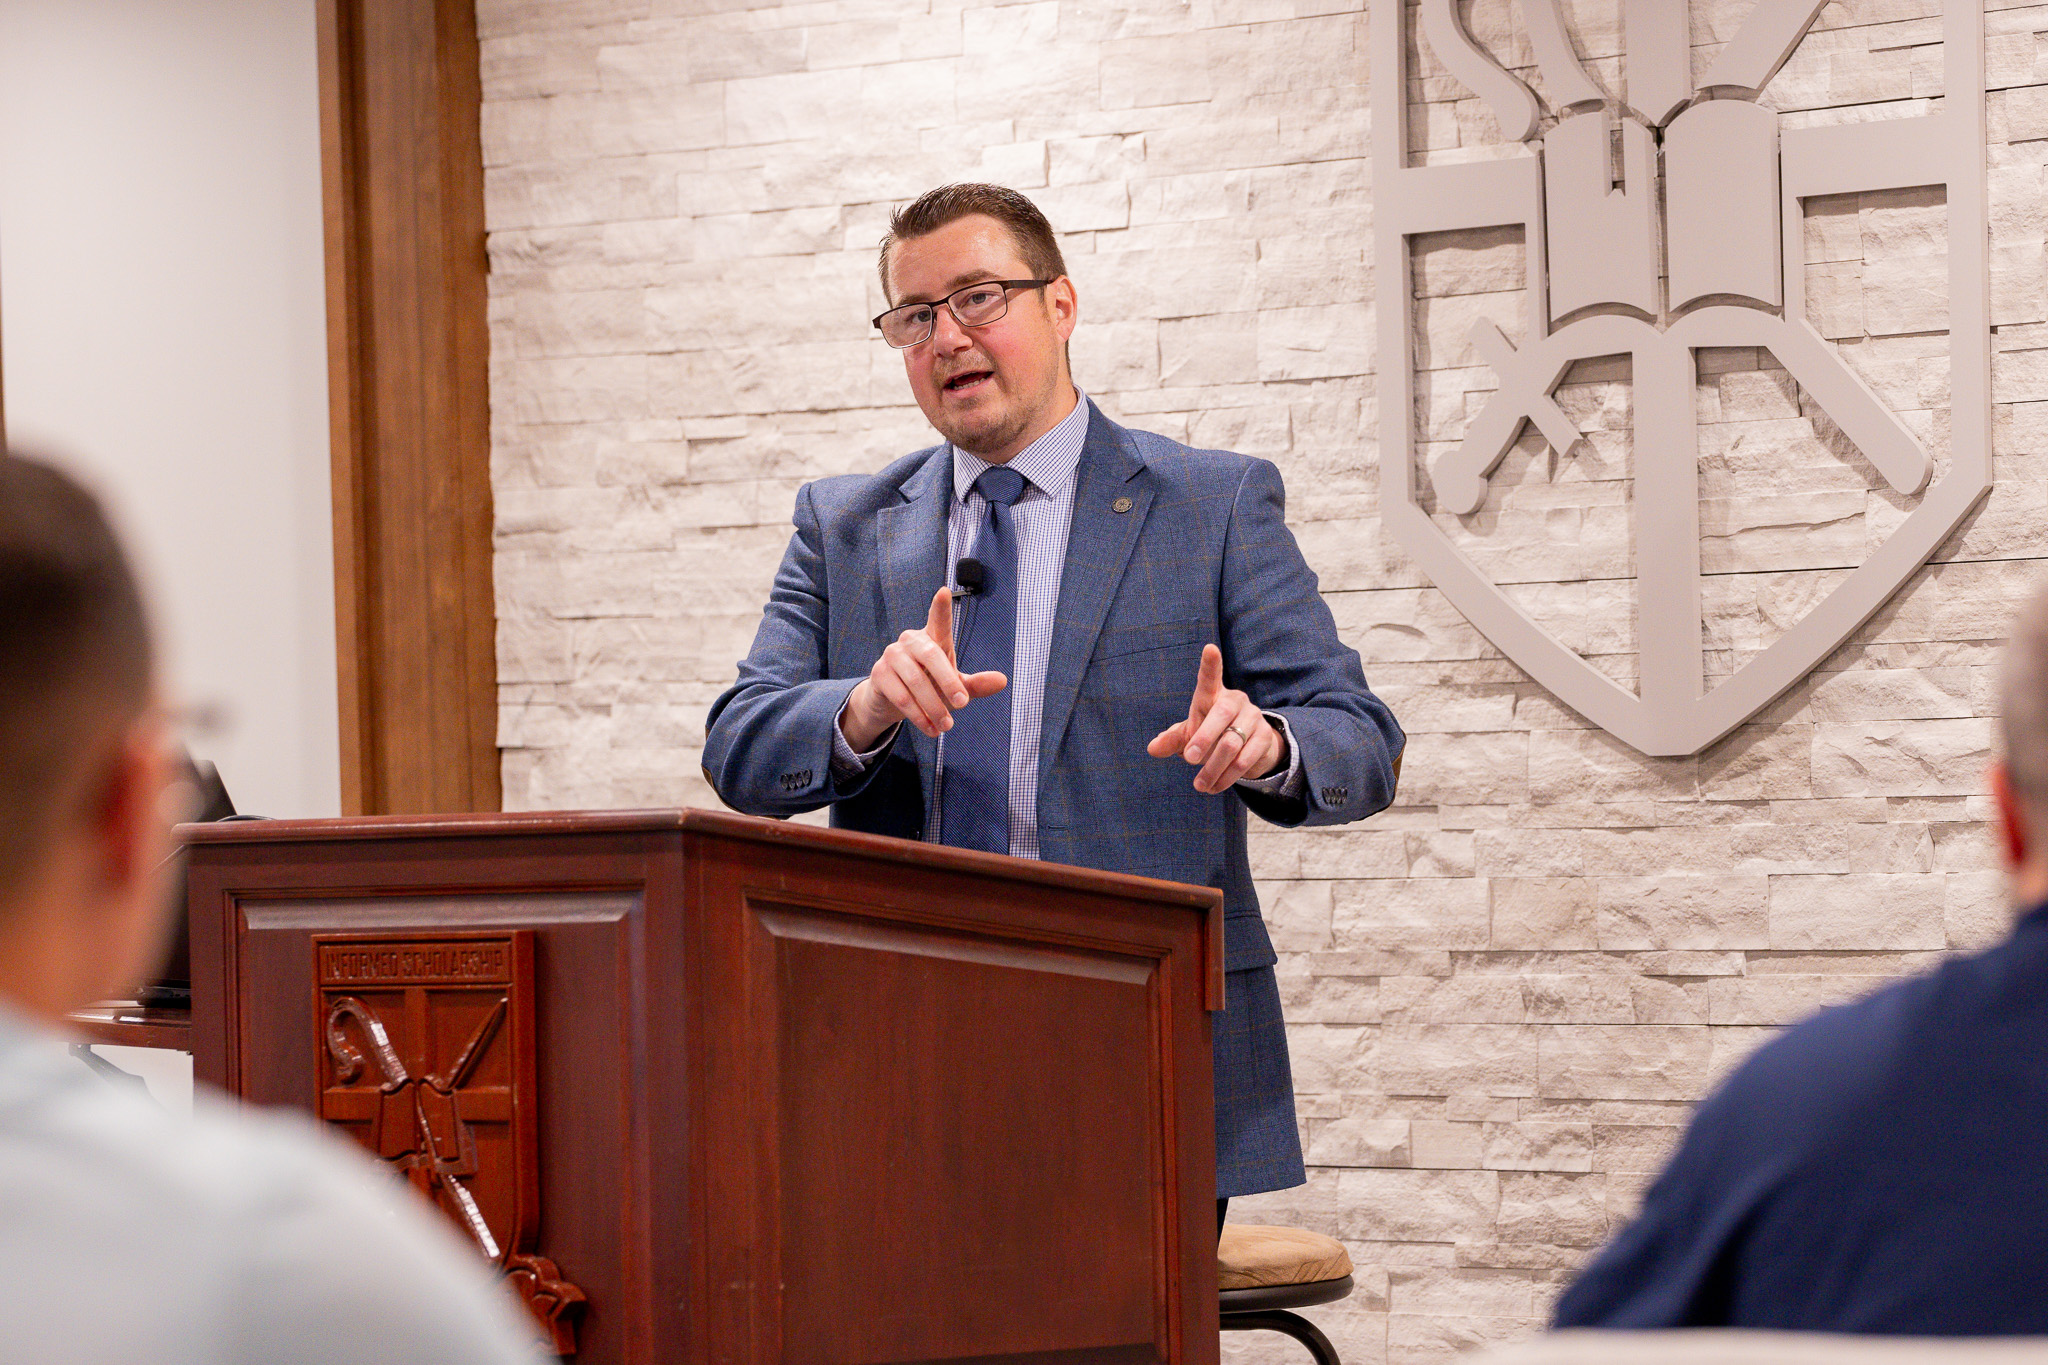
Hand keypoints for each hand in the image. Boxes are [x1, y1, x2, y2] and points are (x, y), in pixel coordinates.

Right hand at [841, 586, 1006, 746]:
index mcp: (933, 638)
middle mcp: (911, 641)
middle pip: (932, 656)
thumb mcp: (955, 687)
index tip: (944, 592)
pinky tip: (930, 728)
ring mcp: (892, 655)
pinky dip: (918, 716)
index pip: (938, 620)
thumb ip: (976, 684)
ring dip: (933, 706)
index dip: (941, 607)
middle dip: (948, 682)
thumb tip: (1003, 681)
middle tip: (963, 704)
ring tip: (947, 726)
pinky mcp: (879, 674)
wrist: (893, 702)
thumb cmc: (930, 686)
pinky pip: (901, 696)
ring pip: (915, 681)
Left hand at [1146, 644, 1284, 793]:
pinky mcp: (1265, 738)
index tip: (1209, 648)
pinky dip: (1227, 777)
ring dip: (1213, 768)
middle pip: (1221, 715)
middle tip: (1188, 759)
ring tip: (1199, 785)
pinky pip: (1245, 759)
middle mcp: (1236, 701)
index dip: (1210, 664)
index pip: (1210, 677)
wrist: (1248, 747)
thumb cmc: (1211, 734)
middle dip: (1204, 738)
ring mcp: (1253, 718)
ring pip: (1232, 743)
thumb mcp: (1190, 735)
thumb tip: (1152, 748)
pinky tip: (1214, 787)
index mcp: (1213, 695)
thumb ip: (1173, 739)